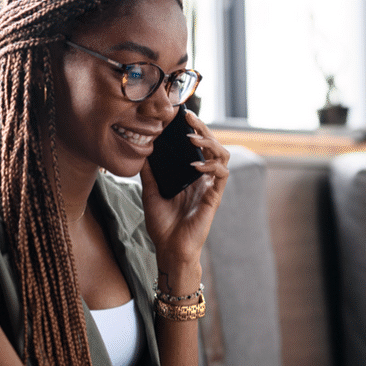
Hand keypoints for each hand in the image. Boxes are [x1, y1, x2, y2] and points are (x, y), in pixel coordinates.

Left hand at [139, 110, 230, 270]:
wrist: (169, 249)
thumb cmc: (162, 224)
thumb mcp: (150, 191)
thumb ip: (150, 171)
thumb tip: (143, 149)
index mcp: (191, 175)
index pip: (197, 146)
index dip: (193, 129)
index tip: (181, 116)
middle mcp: (203, 178)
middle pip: (212, 145)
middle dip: (202, 128)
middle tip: (188, 117)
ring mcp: (210, 187)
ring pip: (222, 156)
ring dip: (210, 143)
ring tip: (193, 138)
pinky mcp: (214, 198)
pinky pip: (221, 176)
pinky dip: (211, 166)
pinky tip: (196, 165)